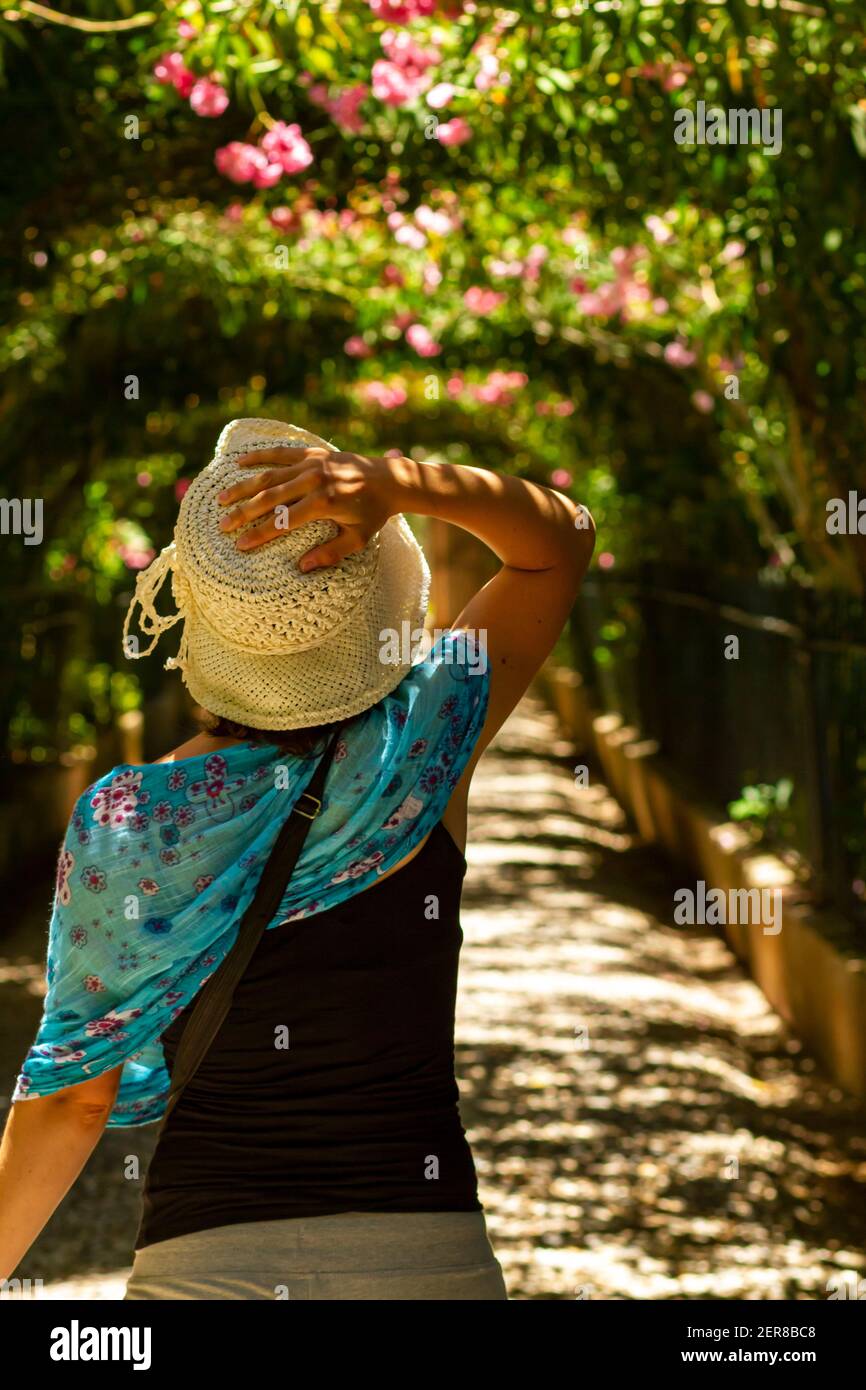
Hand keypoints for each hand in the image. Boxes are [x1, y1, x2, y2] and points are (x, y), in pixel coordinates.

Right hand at [216, 447, 399, 569]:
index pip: (284, 521)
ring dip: (243, 486)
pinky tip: (239, 462)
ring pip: (269, 475)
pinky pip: (281, 452)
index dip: (260, 534)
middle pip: (269, 498)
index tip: (240, 544)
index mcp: (325, 503)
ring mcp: (313, 464)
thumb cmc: (373, 513)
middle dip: (243, 513)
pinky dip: (259, 455)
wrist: (390, 480)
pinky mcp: (313, 453)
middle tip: (222, 525)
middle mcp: (315, 481)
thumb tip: (302, 569)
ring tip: (221, 498)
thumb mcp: (357, 539)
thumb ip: (330, 554)